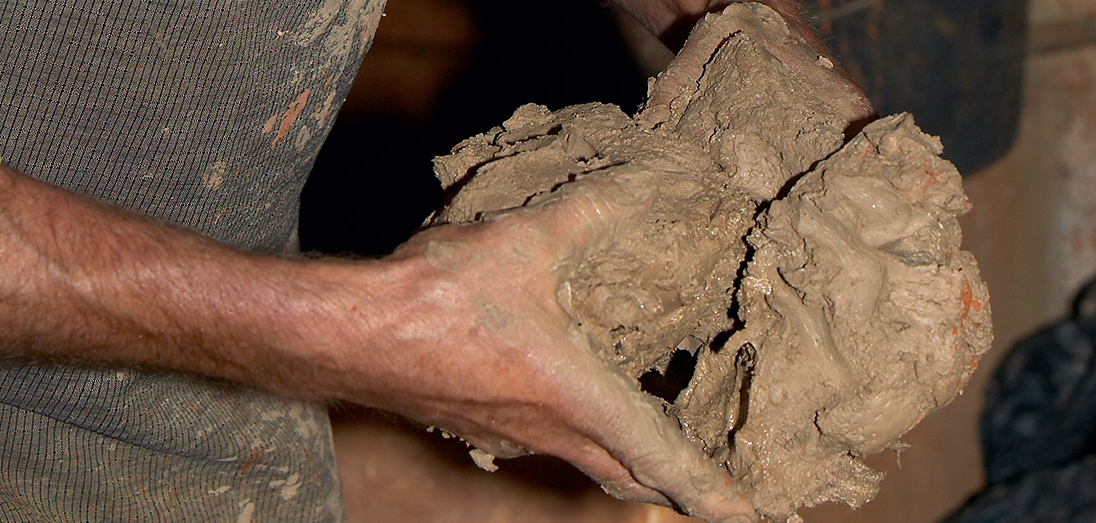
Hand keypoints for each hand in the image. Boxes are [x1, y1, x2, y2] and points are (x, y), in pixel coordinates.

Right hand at [325, 177, 756, 522]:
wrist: (348, 333)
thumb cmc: (435, 299)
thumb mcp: (527, 240)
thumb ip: (593, 212)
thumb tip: (651, 183)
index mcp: (576, 399)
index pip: (660, 460)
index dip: (708, 489)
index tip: (746, 514)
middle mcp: (550, 431)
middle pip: (628, 475)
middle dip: (675, 484)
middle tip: (714, 488)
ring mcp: (513, 436)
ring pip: (586, 461)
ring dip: (626, 459)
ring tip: (656, 442)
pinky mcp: (481, 425)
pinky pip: (547, 444)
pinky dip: (579, 438)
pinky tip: (571, 403)